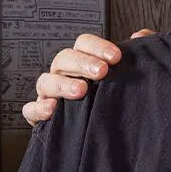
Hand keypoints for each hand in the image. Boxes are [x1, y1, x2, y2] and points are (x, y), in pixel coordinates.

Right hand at [20, 29, 149, 124]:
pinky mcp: (41, 116)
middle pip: (64, 58)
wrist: (111, 136)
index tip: (117, 57)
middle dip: (82, 63)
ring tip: (82, 91)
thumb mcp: (132, 77)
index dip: (97, 46)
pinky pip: (31, 110)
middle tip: (102, 72)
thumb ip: (138, 54)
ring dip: (62, 84)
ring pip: (46, 81)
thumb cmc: (117, 99)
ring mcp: (50, 94)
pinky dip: (38, 108)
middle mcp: (64, 74)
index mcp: (83, 61)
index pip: (83, 43)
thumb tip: (140, 35)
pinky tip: (53, 109)